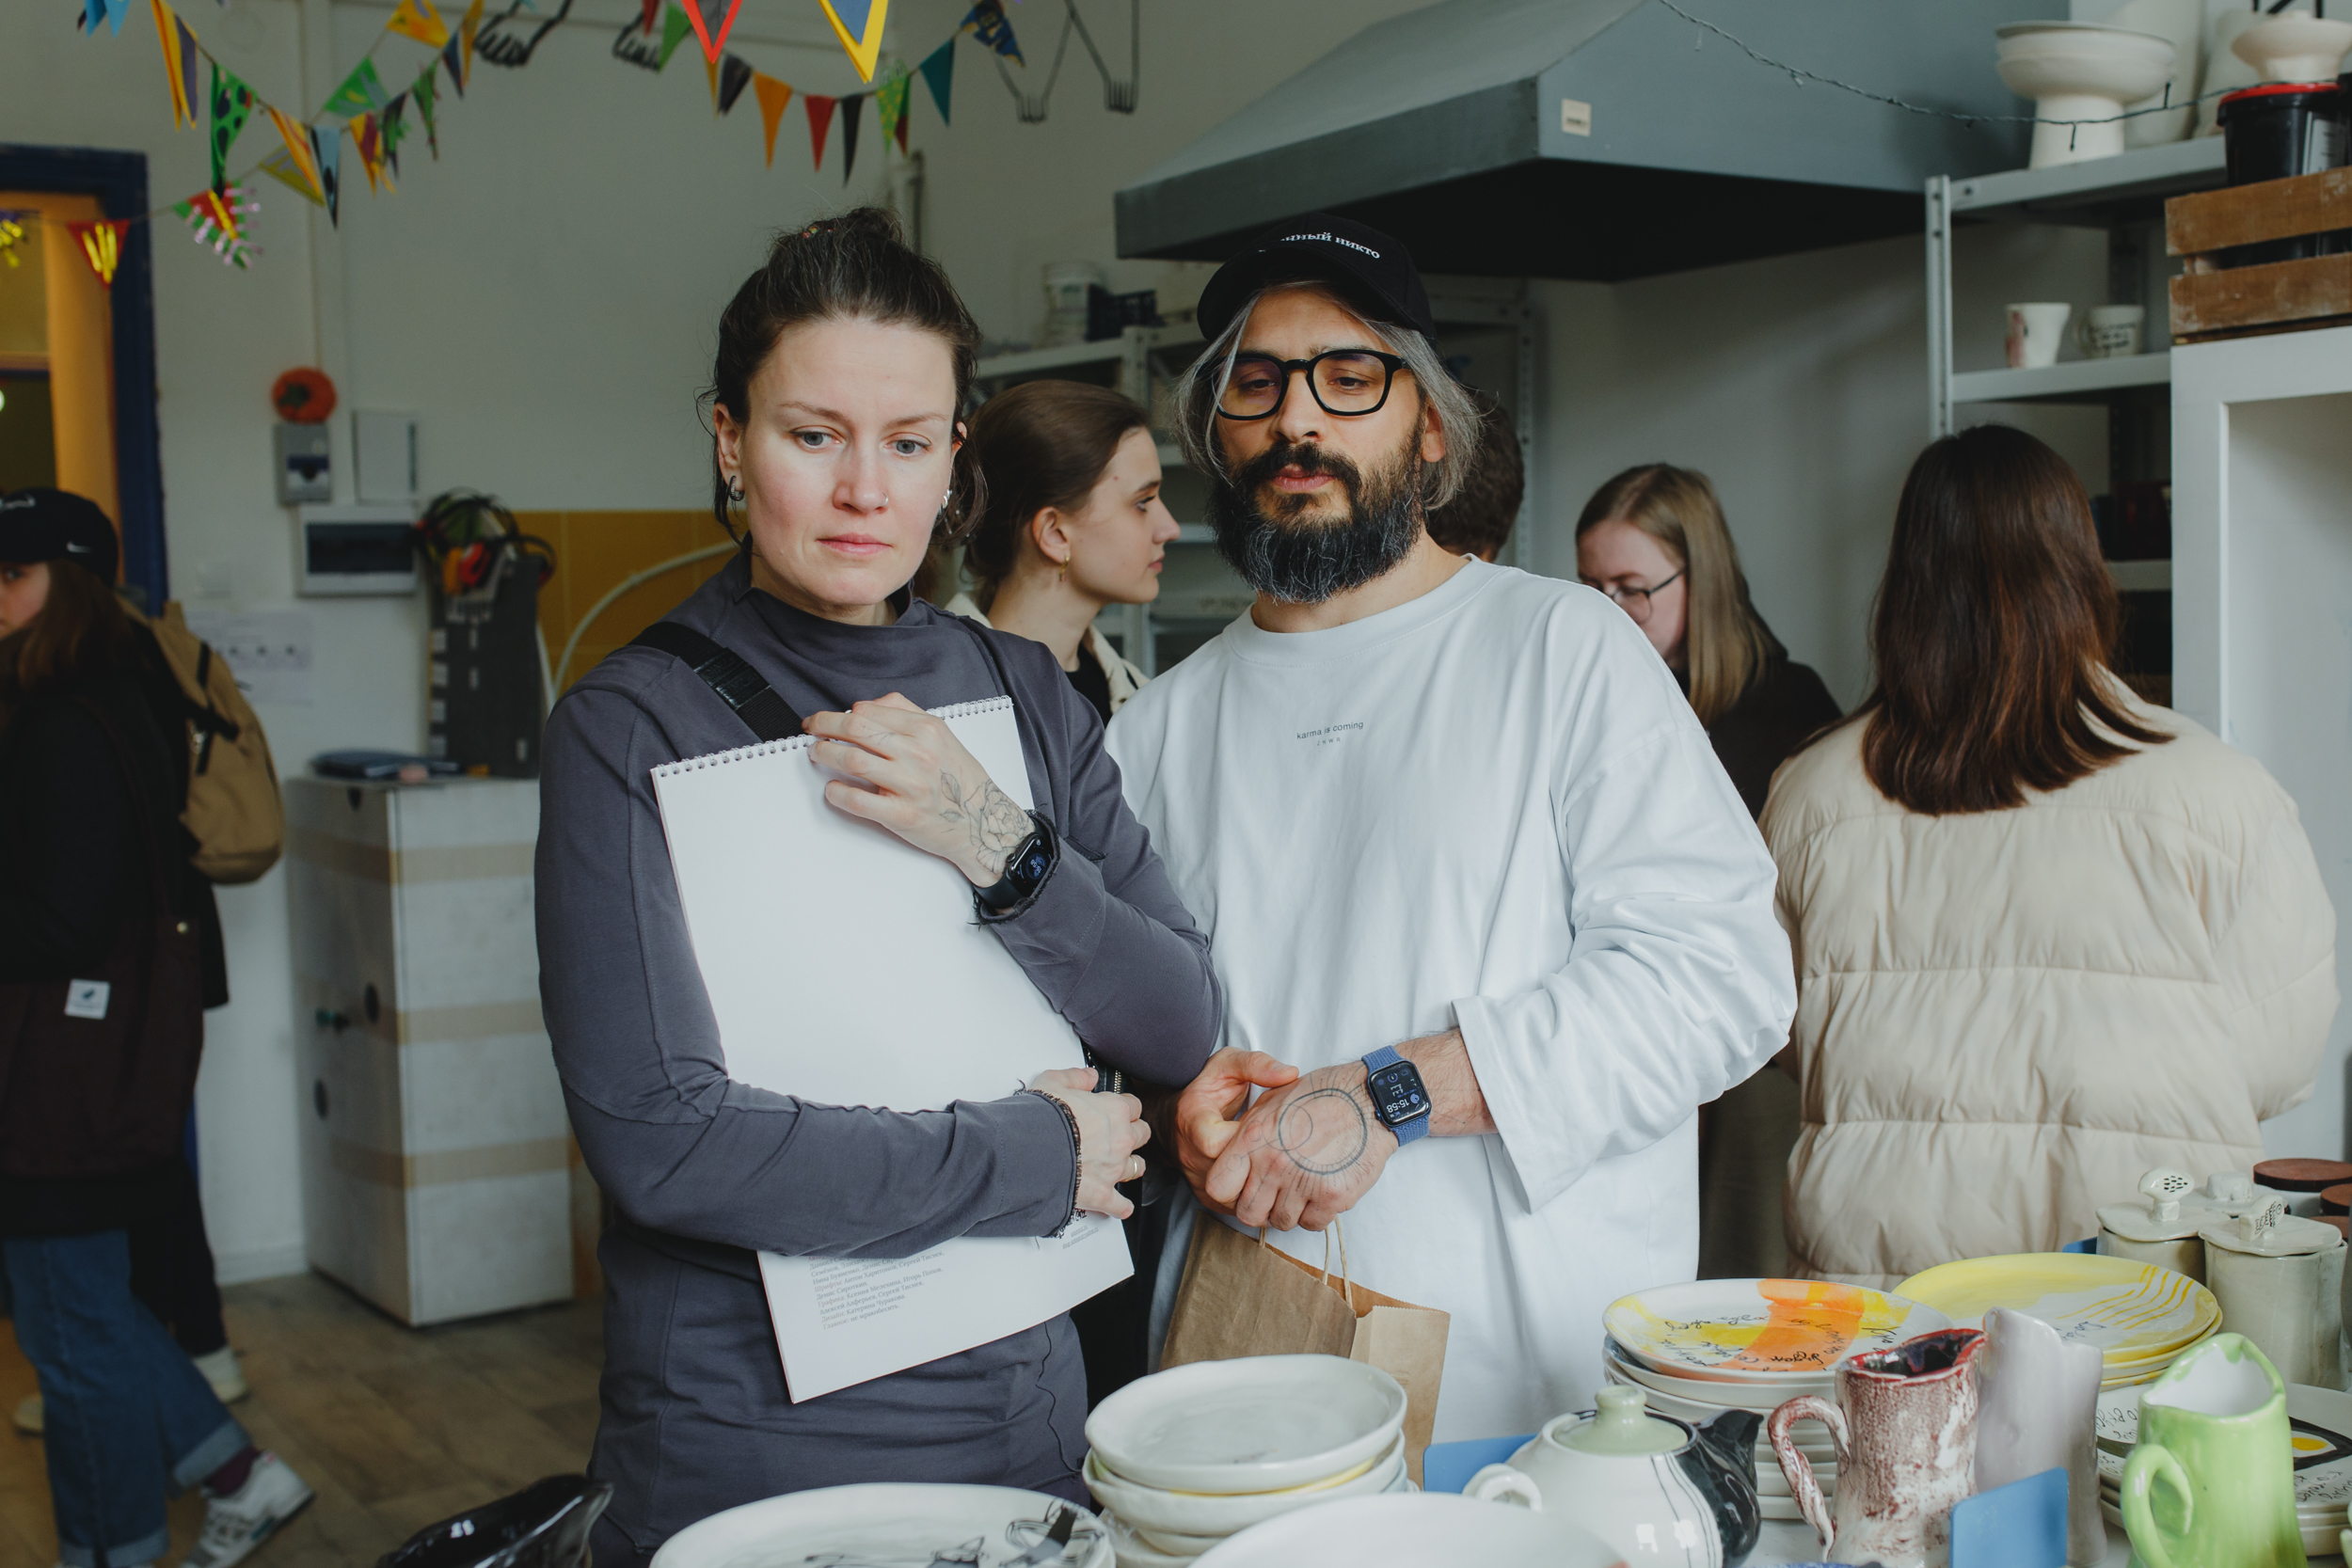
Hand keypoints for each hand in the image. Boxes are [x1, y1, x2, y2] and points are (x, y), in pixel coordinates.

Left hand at [803, 693, 1034, 885]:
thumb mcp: (943, 735)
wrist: (984, 822)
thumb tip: (867, 705)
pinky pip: (858, 800)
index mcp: (927, 729)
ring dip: (825, 754)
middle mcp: (918, 753)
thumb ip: (906, 714)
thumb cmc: (961, 781)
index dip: (839, 713)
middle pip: (855, 729)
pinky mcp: (902, 815)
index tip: (827, 720)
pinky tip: (832, 788)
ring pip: (852, 760)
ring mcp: (910, 785)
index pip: (868, 710)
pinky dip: (836, 792)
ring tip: (817, 753)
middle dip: (824, 726)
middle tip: (812, 730)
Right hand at [1029, 1067, 1150, 1220]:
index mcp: (1114, 1110)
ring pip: (1136, 1167)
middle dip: (1133, 1133)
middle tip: (1122, 1133)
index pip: (1133, 1105)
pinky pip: (1120, 1205)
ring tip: (1121, 1165)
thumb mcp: (1053, 1082)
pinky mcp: (1102, 1195)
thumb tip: (1087, 1075)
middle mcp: (1120, 1140)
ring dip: (1130, 1166)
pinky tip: (1120, 1206)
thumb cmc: (1041, 1118)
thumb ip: (1075, 1077)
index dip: (1125, 1106)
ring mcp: (1113, 1169)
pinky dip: (1120, 1206)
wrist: (1029, 1153)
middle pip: (1142, 1134)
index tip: (1118, 1108)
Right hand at [1165, 1049, 1299, 1202]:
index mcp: (1193, 1122)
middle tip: (1290, 1153)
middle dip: (1264, 1166)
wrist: (1175, 1117)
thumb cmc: (1204, 1088)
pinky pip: (1235, 1207)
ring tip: (1287, 1169)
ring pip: (1236, 1197)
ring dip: (1263, 1186)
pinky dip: (1257, 1197)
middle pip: (1232, 1175)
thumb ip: (1257, 1065)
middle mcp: (1191, 1157)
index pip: (1220, 1144)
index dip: (1251, 1141)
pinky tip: (1274, 1182)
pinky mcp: (1207, 1197)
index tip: (1272, 1129)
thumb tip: (1291, 1074)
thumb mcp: (1227, 1065)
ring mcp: (1198, 1181)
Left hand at [1204, 1061, 1393, 1231]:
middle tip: (1276, 1195)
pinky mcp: (1331, 1197)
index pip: (1218, 1187)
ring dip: (1290, 1211)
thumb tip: (1234, 1156)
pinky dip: (1317, 1214)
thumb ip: (1248, 1134)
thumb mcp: (1272, 1102)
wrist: (1368, 1099)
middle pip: (1247, 1214)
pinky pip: (1312, 1224)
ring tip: (1304, 1188)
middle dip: (1260, 1209)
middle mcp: (1273, 1164)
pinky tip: (1323, 1191)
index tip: (1243, 1187)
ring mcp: (1302, 1183)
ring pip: (1281, 1222)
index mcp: (1252, 1139)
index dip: (1229, 1192)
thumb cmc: (1321, 1096)